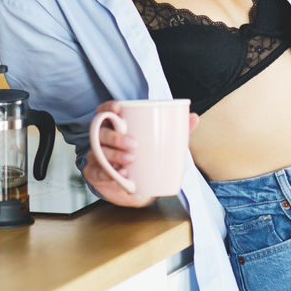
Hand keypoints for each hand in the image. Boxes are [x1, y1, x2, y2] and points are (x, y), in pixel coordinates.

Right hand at [82, 100, 199, 207]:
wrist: (131, 183)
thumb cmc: (142, 155)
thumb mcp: (157, 141)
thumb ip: (175, 129)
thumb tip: (194, 117)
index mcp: (114, 126)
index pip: (104, 111)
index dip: (107, 107)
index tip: (118, 108)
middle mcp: (103, 139)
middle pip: (102, 133)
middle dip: (116, 137)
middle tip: (134, 143)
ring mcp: (97, 156)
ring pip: (99, 152)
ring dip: (114, 155)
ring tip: (130, 160)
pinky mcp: (96, 173)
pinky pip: (98, 172)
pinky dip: (109, 174)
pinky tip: (121, 175)